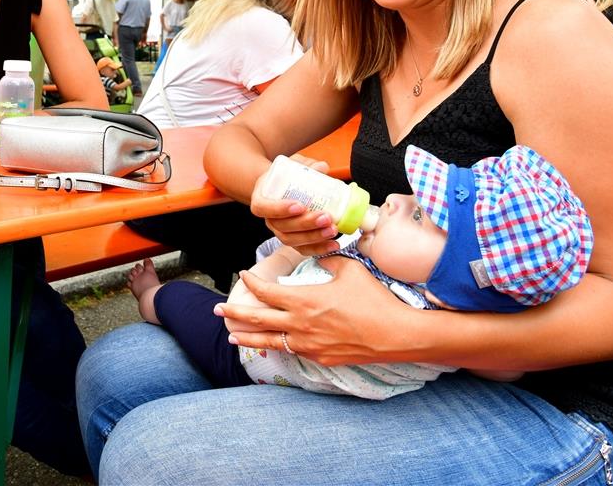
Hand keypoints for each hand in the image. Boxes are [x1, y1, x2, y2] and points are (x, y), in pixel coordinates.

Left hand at [215, 256, 408, 365]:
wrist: (395, 335)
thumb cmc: (373, 300)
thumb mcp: (349, 270)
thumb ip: (328, 261)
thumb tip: (320, 254)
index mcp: (303, 300)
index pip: (266, 292)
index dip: (252, 283)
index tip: (244, 276)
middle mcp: (299, 325)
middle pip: (257, 320)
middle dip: (235, 314)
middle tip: (217, 311)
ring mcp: (307, 345)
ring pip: (268, 341)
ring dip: (248, 338)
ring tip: (232, 336)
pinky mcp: (319, 358)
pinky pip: (291, 350)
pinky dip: (276, 346)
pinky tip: (270, 344)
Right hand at [250, 159, 339, 255]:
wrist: (284, 188)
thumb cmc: (287, 176)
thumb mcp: (293, 165)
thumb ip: (306, 165)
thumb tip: (321, 168)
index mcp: (261, 199)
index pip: (263, 208)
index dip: (279, 209)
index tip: (299, 205)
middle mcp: (268, 218)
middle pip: (281, 227)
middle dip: (305, 224)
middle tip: (325, 217)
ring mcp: (280, 231)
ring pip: (292, 240)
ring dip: (313, 237)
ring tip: (332, 229)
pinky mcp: (293, 240)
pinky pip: (302, 249)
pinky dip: (318, 249)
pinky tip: (333, 244)